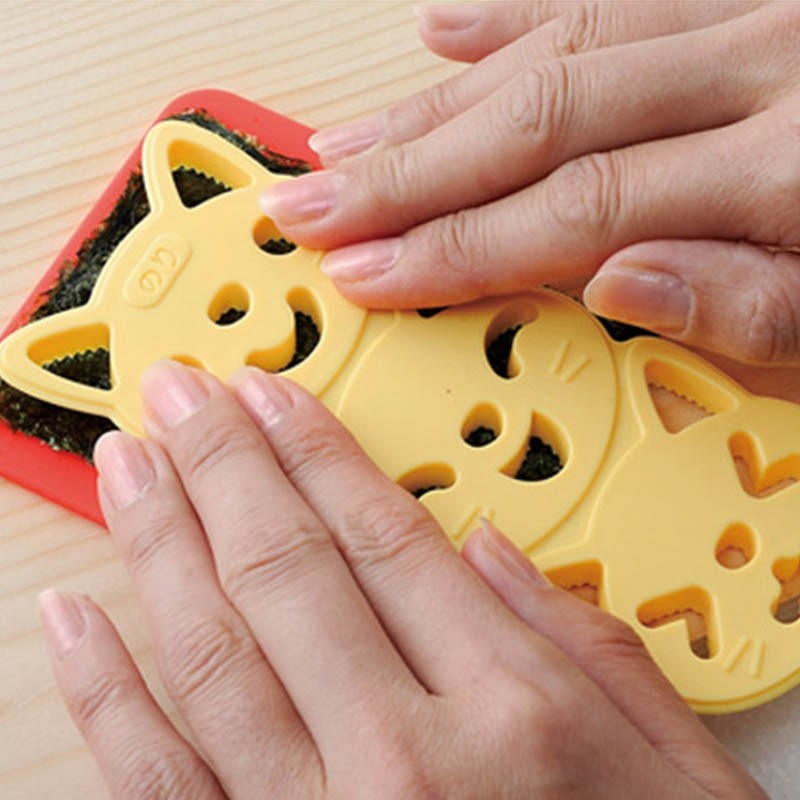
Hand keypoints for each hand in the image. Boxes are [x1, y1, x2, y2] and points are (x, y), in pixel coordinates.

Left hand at [39, 361, 763, 797]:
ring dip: (159, 543)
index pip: (385, 537)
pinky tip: (76, 618)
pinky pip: (159, 785)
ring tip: (129, 461)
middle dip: (223, 464)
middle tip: (178, 393)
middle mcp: (405, 771)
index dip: (316, 452)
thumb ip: (584, 643)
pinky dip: (107, 697)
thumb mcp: (676, 770)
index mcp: (515, 718)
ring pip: (210, 656)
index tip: (269, 394)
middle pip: (288, 571)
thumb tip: (488, 550)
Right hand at [260, 1, 799, 368]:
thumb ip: (757, 309)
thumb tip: (619, 280)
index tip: (364, 272)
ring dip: (435, 103)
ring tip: (344, 142)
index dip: (456, 248)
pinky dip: (517, 12)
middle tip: (308, 200)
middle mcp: (759, 71)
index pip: (576, 212)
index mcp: (790, 171)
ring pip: (557, 52)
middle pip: (539, 120)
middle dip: (407, 171)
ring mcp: (749, 18)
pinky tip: (447, 30)